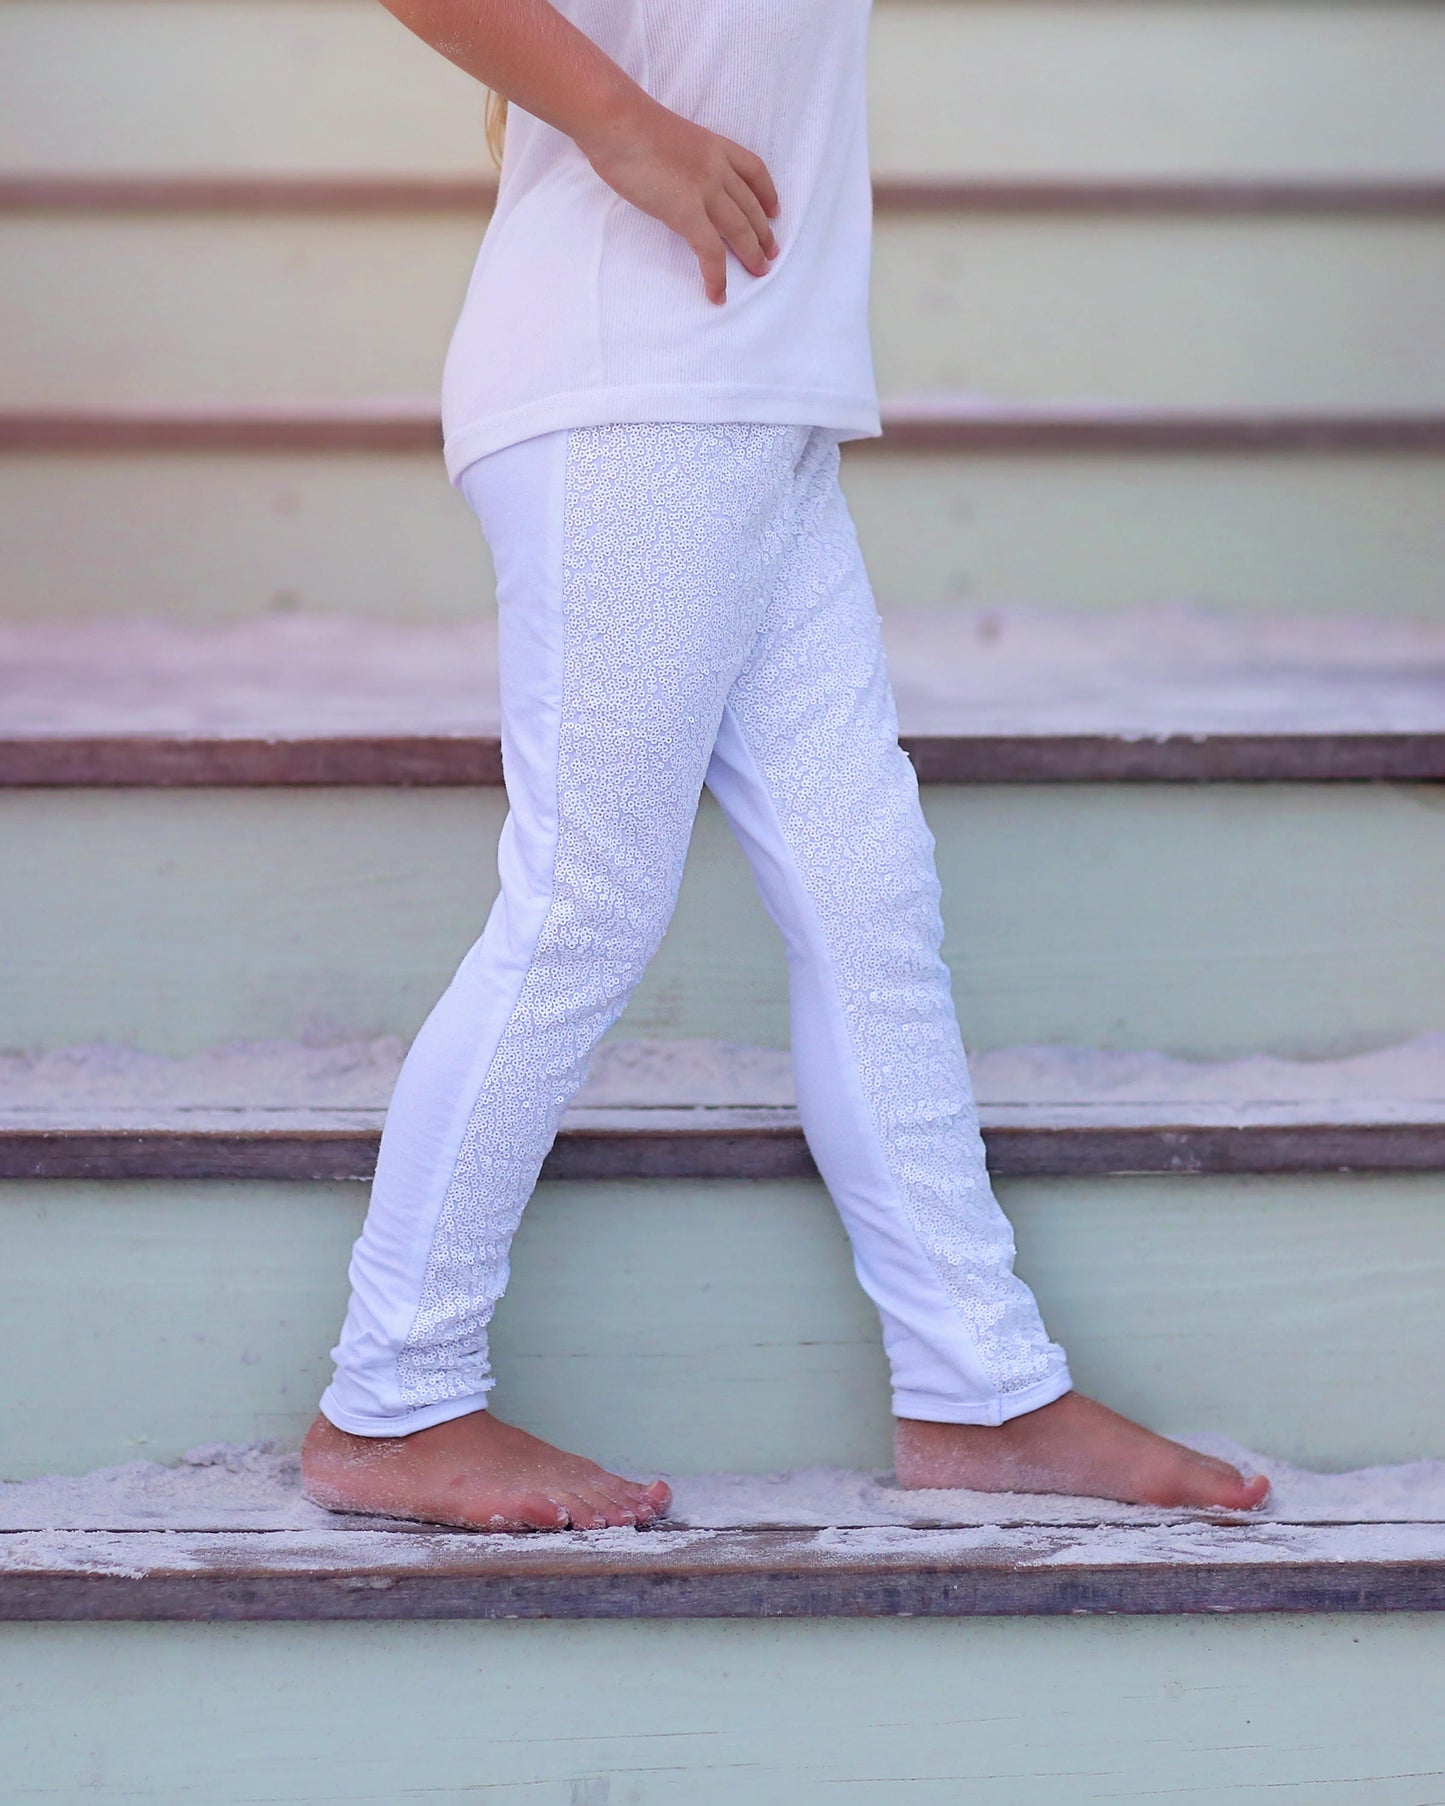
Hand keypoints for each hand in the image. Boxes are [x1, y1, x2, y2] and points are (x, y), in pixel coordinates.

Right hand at [578, 96, 779, 303]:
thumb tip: (667, 173)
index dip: (767, 193)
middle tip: (772, 253)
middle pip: (750, 205)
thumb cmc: (626, 122)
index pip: (753, 170)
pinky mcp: (687, 214)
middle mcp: (717, 168)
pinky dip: (717, 276)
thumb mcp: (668, 135)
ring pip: (740, 229)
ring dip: (753, 254)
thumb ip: (678, 156)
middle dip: (764, 233)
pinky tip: (718, 294)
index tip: (774, 211)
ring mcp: (705, 190)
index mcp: (713, 145)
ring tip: (760, 271)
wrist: (616, 120)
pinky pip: (711, 252)